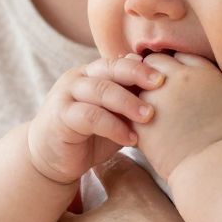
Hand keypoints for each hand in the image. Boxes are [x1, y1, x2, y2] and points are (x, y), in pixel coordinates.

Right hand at [26, 55, 163, 184]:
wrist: (51, 160)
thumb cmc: (88, 137)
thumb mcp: (115, 117)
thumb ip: (132, 102)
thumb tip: (164, 90)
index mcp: (93, 74)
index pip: (120, 62)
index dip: (144, 67)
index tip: (169, 75)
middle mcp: (79, 78)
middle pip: (110, 68)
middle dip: (137, 74)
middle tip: (161, 84)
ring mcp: (67, 95)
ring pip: (100, 90)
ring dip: (127, 102)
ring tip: (150, 116)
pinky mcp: (60, 117)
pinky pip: (90, 116)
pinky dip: (113, 126)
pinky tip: (131, 138)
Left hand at [134, 53, 221, 179]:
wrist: (214, 163)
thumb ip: (212, 82)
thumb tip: (201, 80)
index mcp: (203, 72)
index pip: (180, 54)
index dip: (174, 63)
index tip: (170, 74)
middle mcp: (179, 78)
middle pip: (154, 61)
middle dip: (149, 70)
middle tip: (149, 84)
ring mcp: (158, 97)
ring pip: (137, 82)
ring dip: (137, 89)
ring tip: (138, 102)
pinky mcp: (142, 118)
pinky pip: (128, 107)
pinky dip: (129, 110)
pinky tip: (133, 119)